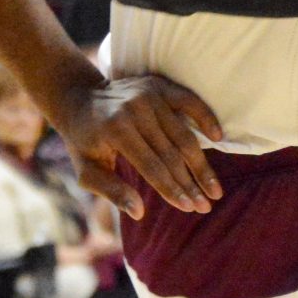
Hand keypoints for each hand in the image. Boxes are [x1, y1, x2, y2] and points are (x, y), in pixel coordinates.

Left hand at [52, 70, 226, 217]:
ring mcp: (149, 94)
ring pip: (184, 135)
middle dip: (191, 183)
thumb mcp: (87, 171)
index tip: (189, 208)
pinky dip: (206, 118)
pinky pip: (190, 101)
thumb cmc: (83, 141)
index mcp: (115, 130)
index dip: (172, 190)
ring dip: (201, 165)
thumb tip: (139, 212)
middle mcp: (135, 110)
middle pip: (171, 154)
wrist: (78, 98)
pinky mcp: (158, 85)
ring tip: (214, 189)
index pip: (151, 167)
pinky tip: (218, 137)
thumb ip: (111, 191)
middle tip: (206, 206)